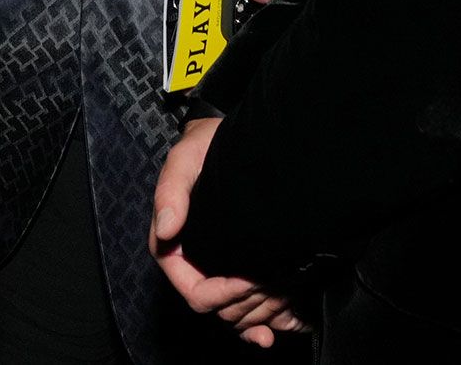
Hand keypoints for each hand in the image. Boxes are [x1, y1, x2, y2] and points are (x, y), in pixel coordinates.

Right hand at [150, 118, 309, 347]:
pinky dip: (274, 321)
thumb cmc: (203, 148)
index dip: (222, 295)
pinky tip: (293, 321)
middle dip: (249, 306)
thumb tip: (167, 230)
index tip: (248, 280)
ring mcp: (221, 270)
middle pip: (222, 310)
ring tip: (288, 304)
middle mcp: (198, 265)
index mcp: (175, 249)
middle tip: (277, 288)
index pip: (196, 293)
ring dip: (264, 316)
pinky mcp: (244, 269)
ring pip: (240, 315)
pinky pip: (256, 309)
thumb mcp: (184, 160)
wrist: (228, 139)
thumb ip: (171, 192)